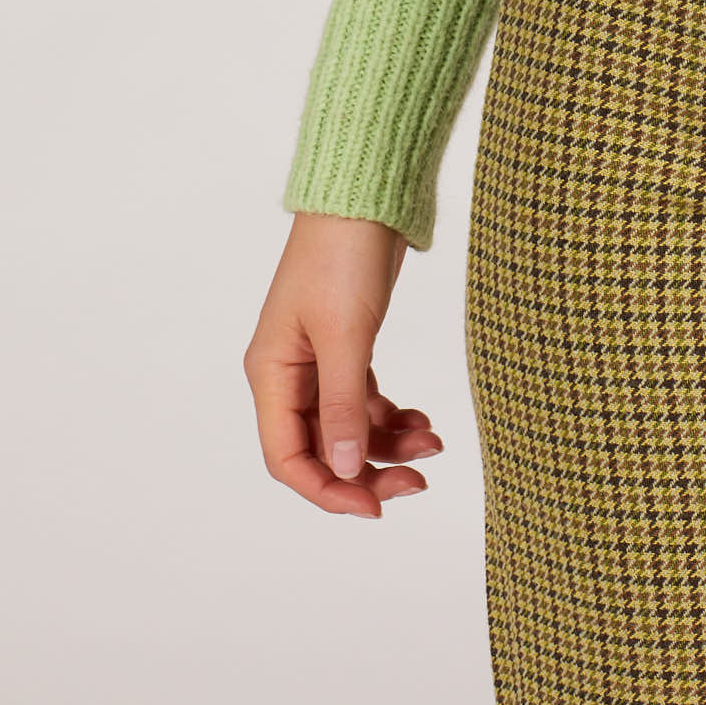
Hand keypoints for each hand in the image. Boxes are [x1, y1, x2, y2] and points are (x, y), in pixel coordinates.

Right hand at [244, 211, 442, 519]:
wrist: (366, 196)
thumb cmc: (343, 255)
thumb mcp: (345, 335)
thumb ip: (342, 406)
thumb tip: (342, 469)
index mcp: (272, 374)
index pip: (287, 457)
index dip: (327, 490)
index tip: (374, 507)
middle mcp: (290, 375)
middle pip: (321, 449)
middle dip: (367, 471)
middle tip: (416, 483)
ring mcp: (319, 362)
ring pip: (348, 428)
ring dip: (387, 445)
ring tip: (433, 444)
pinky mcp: (349, 347)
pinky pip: (366, 402)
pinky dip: (393, 417)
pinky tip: (423, 421)